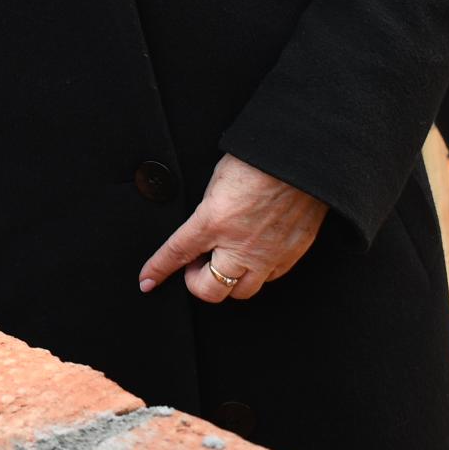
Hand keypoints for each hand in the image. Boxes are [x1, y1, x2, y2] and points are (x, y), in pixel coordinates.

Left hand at [137, 153, 327, 302]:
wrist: (301, 159)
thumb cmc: (259, 160)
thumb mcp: (218, 180)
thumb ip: (208, 209)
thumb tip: (204, 224)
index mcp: (214, 220)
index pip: (177, 253)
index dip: (158, 270)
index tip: (147, 281)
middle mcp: (239, 245)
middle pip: (210, 290)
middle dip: (197, 283)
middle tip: (197, 265)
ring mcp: (268, 254)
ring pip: (242, 291)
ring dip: (228, 281)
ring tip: (226, 261)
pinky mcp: (292, 254)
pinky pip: (270, 278)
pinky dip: (257, 272)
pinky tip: (254, 255)